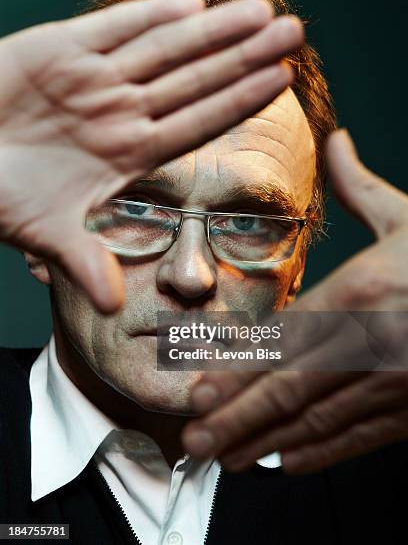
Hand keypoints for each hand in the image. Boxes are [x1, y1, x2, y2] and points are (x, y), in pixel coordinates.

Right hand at [0, 0, 301, 312]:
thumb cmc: (0, 195)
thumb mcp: (44, 231)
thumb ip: (82, 261)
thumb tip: (113, 306)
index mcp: (127, 152)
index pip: (197, 123)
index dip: (239, 102)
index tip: (282, 83)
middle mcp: (119, 112)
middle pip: (195, 80)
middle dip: (244, 57)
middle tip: (293, 33)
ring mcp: (93, 79)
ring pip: (163, 49)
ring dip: (212, 30)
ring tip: (261, 12)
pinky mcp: (57, 50)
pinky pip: (110, 30)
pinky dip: (146, 16)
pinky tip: (191, 4)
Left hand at [182, 129, 407, 472]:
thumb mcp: (407, 218)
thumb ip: (360, 188)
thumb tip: (336, 140)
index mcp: (363, 291)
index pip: (285, 338)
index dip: (239, 370)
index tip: (199, 392)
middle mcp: (373, 341)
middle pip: (291, 389)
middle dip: (236, 419)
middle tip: (194, 440)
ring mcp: (394, 382)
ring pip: (318, 421)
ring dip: (266, 442)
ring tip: (225, 457)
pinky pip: (359, 436)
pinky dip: (319, 452)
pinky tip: (286, 459)